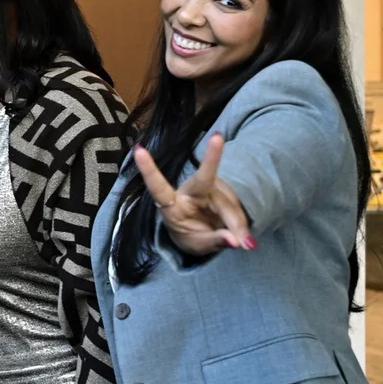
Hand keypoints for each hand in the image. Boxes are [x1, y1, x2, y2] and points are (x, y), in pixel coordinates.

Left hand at [133, 133, 254, 256]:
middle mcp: (189, 192)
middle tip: (216, 137)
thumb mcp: (198, 246)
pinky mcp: (224, 190)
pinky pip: (238, 208)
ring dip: (237, 225)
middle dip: (211, 157)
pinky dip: (242, 224)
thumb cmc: (191, 236)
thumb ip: (214, 241)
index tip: (139, 150)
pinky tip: (242, 236)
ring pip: (228, 205)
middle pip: (203, 180)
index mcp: (171, 206)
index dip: (148, 170)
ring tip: (243, 245)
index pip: (158, 188)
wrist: (205, 235)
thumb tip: (235, 240)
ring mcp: (208, 188)